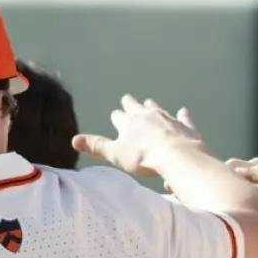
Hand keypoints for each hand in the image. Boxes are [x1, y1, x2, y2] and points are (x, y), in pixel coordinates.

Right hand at [73, 96, 209, 175]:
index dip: (116, 117)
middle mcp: (146, 115)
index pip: (118, 116)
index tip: (115, 116)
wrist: (176, 155)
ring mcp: (167, 118)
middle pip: (136, 106)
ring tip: (149, 103)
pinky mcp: (184, 125)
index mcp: (128, 122)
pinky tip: (183, 111)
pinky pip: (182, 117)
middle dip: (130, 104)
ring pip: (157, 108)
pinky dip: (182, 115)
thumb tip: (74, 140)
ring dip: (152, 106)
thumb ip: (96, 146)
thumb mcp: (115, 154)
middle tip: (127, 99)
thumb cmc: (143, 157)